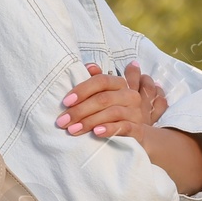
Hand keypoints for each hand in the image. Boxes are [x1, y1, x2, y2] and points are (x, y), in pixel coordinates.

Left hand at [54, 61, 169, 136]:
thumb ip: (96, 81)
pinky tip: (96, 133)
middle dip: (80, 110)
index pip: (101, 81)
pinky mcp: (139, 129)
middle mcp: (129, 96)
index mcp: (120, 84)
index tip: (65, 102)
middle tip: (62, 121)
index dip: (82, 89)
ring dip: (89, 121)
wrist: (136, 134)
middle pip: (103, 98)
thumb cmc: (113, 111)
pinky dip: (109, 129)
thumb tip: (89, 66)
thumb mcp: (105, 95)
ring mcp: (135, 112)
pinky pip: (125, 127)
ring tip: (73, 129)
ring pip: (112, 113)